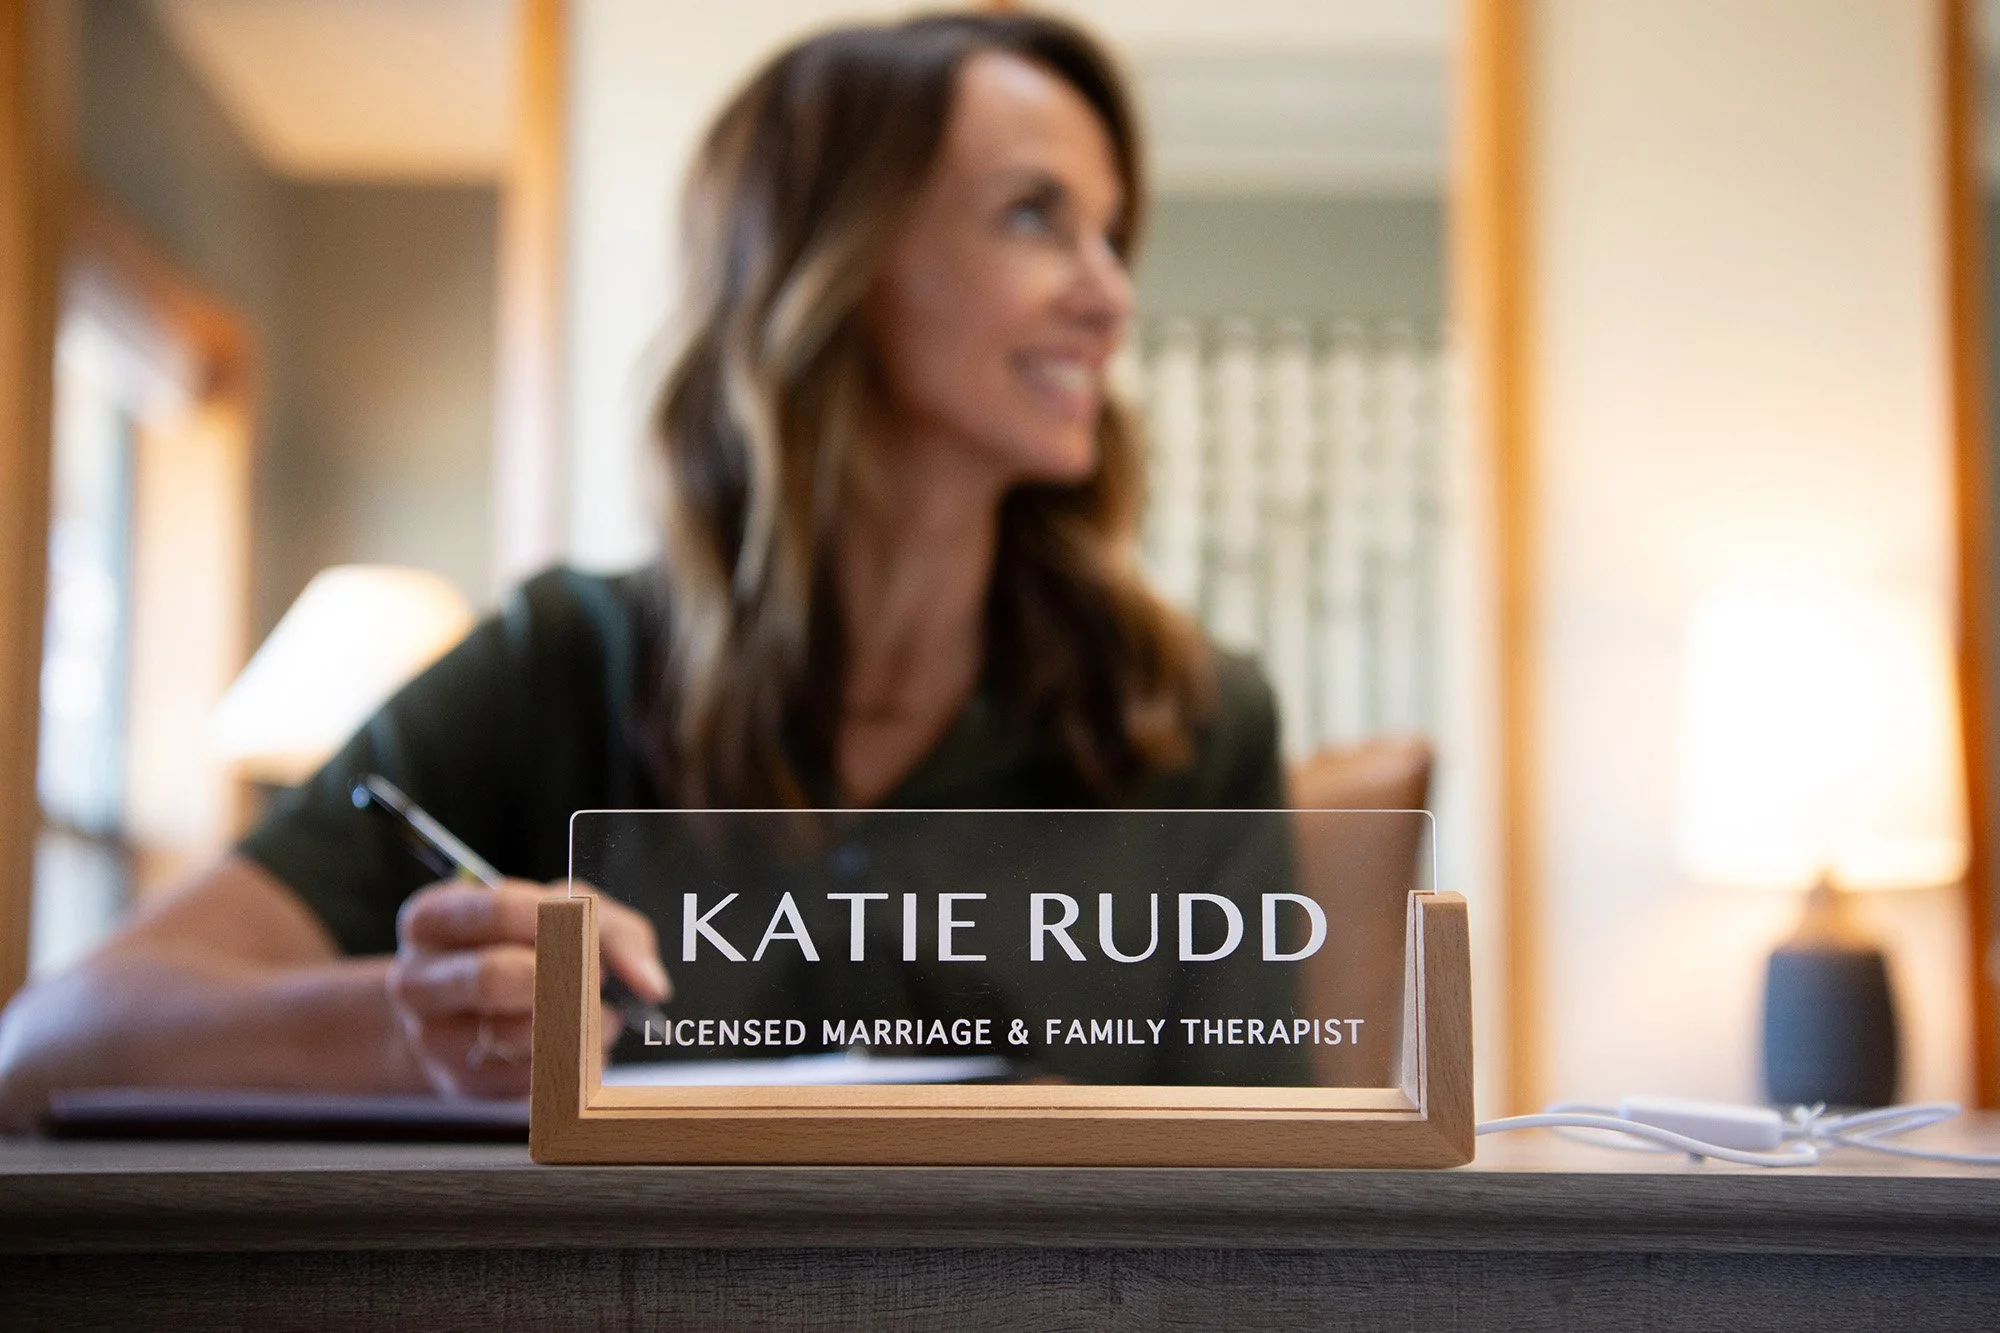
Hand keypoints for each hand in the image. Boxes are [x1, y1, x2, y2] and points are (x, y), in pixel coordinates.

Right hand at [386, 880, 670, 1097]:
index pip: (497, 909)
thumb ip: (613, 930)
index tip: (588, 934)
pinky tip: (573, 1044)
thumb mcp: (566, 913)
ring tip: (592, 1014)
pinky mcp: (463, 1086)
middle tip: (595, 980)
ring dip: (576, 1026)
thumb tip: (650, 983)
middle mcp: (418, 980)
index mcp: (433, 918)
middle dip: (563, 978)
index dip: (557, 921)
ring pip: (516, 1035)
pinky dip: (569, 1062)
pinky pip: (530, 1079)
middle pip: (495, 977)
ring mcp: (433, 1039)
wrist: (470, 1011)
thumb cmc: (522, 947)